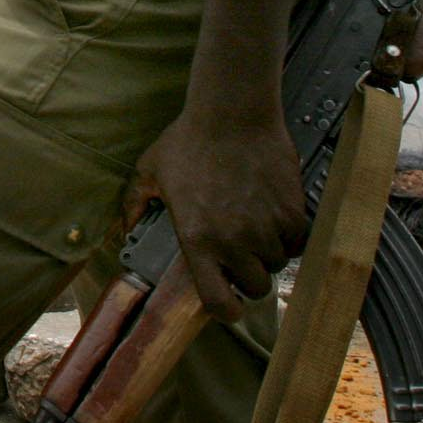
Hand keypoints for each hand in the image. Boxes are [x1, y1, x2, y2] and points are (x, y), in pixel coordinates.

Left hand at [124, 108, 306, 322]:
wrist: (232, 113)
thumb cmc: (190, 139)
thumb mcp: (150, 170)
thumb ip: (135, 203)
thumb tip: (124, 229)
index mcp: (197, 239)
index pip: (218, 302)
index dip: (227, 309)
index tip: (230, 304)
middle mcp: (234, 241)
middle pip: (256, 286)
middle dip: (251, 274)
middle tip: (243, 253)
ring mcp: (265, 228)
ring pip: (278, 262)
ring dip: (270, 250)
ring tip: (256, 224)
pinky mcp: (292, 212)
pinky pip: (298, 241)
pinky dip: (291, 233)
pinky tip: (276, 214)